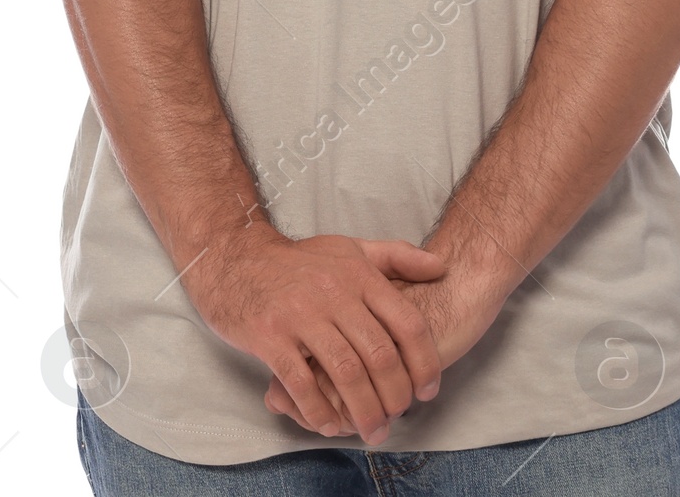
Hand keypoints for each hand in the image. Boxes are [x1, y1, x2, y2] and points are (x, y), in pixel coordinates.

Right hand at [263, 253, 506, 434]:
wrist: (238, 258)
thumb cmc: (300, 261)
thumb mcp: (351, 249)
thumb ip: (398, 256)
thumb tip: (441, 265)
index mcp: (359, 275)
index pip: (407, 323)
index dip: (424, 362)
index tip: (427, 390)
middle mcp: (334, 294)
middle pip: (379, 355)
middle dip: (395, 396)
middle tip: (398, 417)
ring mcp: (300, 315)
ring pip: (345, 373)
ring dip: (364, 411)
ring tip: (373, 431)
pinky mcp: (269, 336)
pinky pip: (302, 383)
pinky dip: (320, 410)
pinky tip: (330, 423)